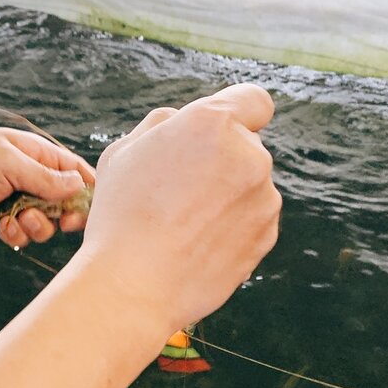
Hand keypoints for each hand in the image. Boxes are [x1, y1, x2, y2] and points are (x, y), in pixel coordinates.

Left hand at [0, 128, 94, 244]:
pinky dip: (15, 234)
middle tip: (62, 224)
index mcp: (36, 154)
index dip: (85, 191)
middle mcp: (30, 176)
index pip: (74, 170)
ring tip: (16, 220)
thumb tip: (78, 185)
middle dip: (62, 216)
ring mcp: (17, 199)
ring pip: (45, 223)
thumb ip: (45, 178)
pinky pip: (22, 233)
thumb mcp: (10, 165)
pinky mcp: (3, 219)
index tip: (87, 210)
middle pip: (65, 202)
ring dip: (35, 227)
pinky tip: (0, 227)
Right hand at [75, 83, 280, 334]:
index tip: (221, 135)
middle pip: (247, 148)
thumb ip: (163, 124)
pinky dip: (233, 229)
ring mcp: (264, 199)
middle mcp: (249, 155)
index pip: (254, 101)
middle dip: (221, 163)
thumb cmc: (120, 218)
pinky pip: (254, 221)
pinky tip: (197, 246)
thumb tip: (182, 120)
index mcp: (212, 123)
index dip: (238, 114)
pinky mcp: (267, 236)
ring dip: (227, 198)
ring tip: (183, 227)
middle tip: (178, 193)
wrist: (134, 287)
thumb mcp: (123, 152)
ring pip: (251, 187)